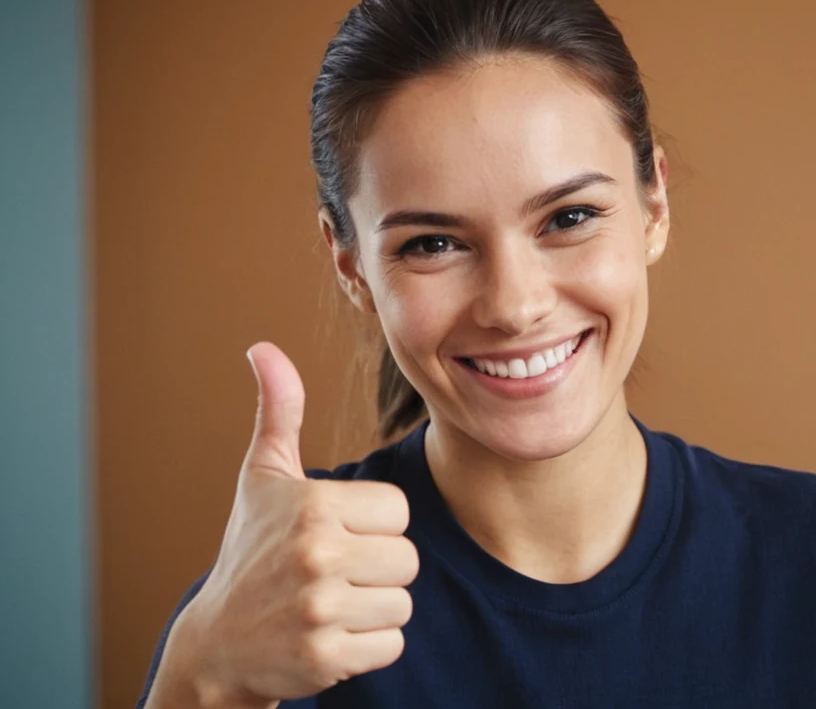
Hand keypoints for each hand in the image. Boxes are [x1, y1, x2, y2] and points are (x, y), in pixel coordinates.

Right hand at [175, 342, 418, 704]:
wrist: (217, 645)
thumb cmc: (250, 551)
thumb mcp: (263, 478)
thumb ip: (279, 413)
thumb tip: (264, 347)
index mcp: (314, 504)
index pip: (400, 512)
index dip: (374, 526)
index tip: (335, 534)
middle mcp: (316, 554)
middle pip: (407, 560)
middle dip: (378, 570)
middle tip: (332, 575)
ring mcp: (320, 609)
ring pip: (403, 604)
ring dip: (374, 610)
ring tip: (330, 605)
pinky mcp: (325, 658)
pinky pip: (392, 645)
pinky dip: (368, 648)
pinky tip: (329, 637)